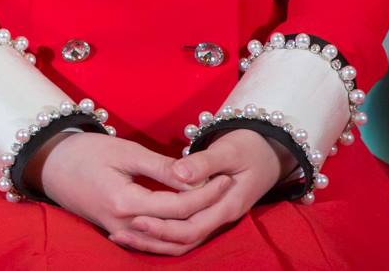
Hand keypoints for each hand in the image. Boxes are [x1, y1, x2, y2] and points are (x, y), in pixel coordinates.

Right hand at [25, 131, 232, 255]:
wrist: (48, 164)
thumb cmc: (84, 152)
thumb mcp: (124, 152)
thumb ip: (161, 167)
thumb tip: (196, 177)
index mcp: (125, 203)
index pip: (179, 206)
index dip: (206, 192)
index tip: (224, 176)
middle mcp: (124, 225)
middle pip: (178, 228)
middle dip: (206, 209)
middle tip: (226, 187)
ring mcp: (120, 233)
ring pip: (169, 244)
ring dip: (195, 226)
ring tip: (213, 204)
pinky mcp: (117, 232)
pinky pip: (154, 243)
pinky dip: (175, 235)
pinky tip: (188, 220)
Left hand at [118, 129, 294, 254]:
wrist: (269, 150)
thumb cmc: (248, 146)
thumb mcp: (228, 150)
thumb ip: (203, 163)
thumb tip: (178, 175)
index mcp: (228, 205)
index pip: (193, 227)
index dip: (164, 227)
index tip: (136, 218)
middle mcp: (222, 218)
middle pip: (186, 239)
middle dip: (153, 238)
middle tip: (119, 232)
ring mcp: (216, 218)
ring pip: (185, 241)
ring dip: (155, 241)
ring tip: (120, 236)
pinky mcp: (209, 214)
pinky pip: (186, 232)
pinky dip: (163, 235)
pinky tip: (138, 229)